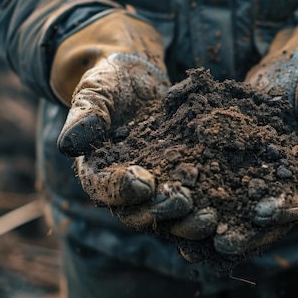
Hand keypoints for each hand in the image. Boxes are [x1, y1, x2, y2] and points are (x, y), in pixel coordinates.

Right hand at [51, 10, 206, 233]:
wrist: (140, 78)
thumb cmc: (111, 82)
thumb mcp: (95, 92)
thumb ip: (85, 116)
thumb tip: (68, 144)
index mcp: (97, 172)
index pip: (104, 189)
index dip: (122, 190)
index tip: (144, 182)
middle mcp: (124, 189)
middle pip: (138, 211)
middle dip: (161, 211)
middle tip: (184, 203)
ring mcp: (155, 188)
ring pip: (168, 213)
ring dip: (188, 219)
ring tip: (212, 217)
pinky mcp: (181, 181)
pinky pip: (193, 200)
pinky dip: (208, 207)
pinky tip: (229, 208)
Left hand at [211, 22, 297, 254]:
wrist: (282, 71)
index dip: (282, 210)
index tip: (259, 213)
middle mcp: (283, 188)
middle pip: (268, 221)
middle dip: (246, 234)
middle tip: (222, 242)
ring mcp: (256, 182)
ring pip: (239, 215)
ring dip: (219, 229)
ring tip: (195, 241)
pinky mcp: (232, 171)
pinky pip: (216, 193)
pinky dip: (200, 205)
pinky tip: (179, 214)